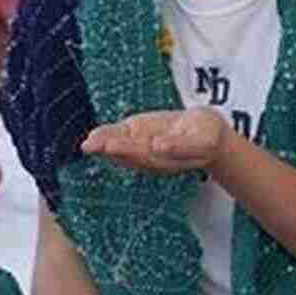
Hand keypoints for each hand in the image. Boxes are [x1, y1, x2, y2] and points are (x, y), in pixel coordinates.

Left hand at [80, 107, 227, 173]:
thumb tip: (158, 146)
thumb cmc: (206, 137)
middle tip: (96, 145)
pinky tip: (92, 136)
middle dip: (112, 149)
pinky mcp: (137, 135)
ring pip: (121, 146)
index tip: (112, 146)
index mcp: (166, 161)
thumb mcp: (203, 141)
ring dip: (104, 144)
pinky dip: (107, 134)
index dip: (128, 151)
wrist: (205, 133)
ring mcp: (142, 147)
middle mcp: (151, 157)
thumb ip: (182, 146)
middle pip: (129, 154)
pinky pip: (120, 135)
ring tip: (88, 143)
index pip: (145, 157)